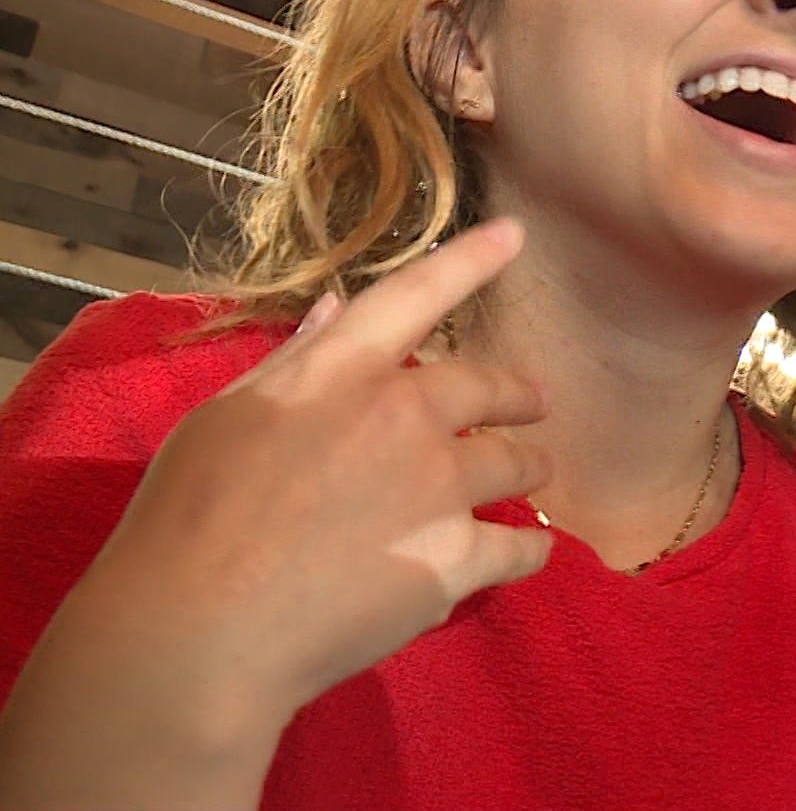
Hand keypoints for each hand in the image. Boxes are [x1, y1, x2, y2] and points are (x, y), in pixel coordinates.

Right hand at [0, 219, 553, 806]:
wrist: (198, 632)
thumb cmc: (187, 520)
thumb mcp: (225, 419)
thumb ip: (294, 361)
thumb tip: (339, 308)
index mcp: (340, 373)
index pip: (415, 296)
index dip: (470, 261)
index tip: (515, 235)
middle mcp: (404, 416)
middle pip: (487, 389)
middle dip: (516, 395)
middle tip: (534, 403)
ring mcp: (438, 488)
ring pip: (517, 464)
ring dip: (528, 467)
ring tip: (535, 476)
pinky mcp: (456, 560)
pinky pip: (521, 546)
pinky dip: (528, 548)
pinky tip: (530, 551)